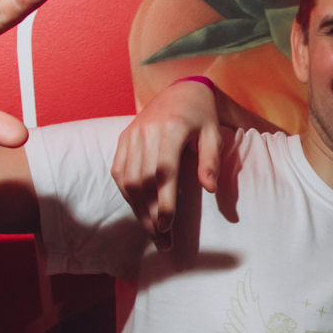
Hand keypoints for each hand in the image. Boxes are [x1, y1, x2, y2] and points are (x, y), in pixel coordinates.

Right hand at [111, 80, 224, 248]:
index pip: (163, 171)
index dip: (163, 201)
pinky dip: (127, 195)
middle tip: (163, 241)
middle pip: (142, 180)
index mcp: (171, 129)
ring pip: (127, 180)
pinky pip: (119, 172)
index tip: (168, 226)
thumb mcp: (214, 135)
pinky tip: (139, 211)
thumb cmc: (202, 116)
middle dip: (150, 214)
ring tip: (152, 233)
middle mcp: (146, 131)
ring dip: (137, 210)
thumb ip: (211, 161)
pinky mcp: (123, 139)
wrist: (180, 91)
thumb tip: (210, 189)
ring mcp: (131, 135)